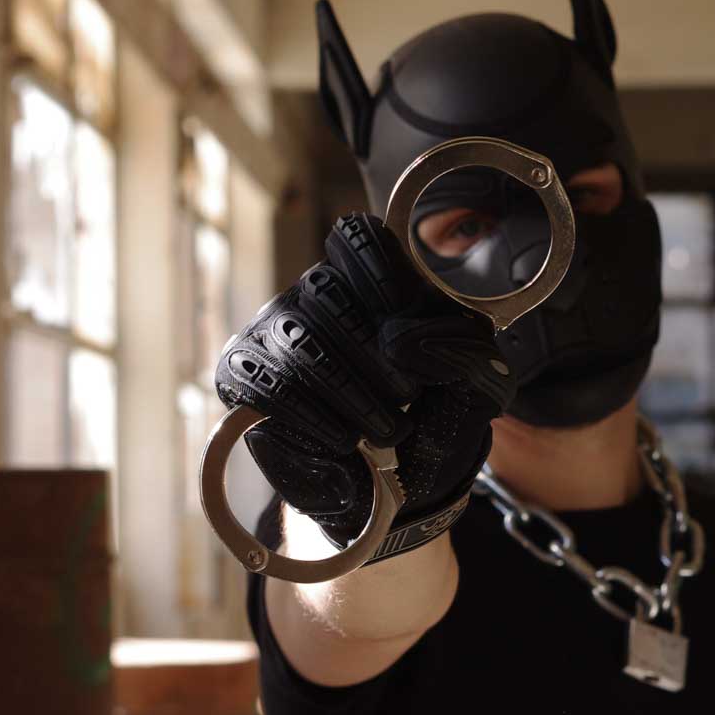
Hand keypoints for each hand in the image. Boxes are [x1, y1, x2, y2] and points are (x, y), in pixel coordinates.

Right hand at [215, 213, 514, 555]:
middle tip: (409, 396)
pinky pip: (268, 383)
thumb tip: (405, 343)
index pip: (357, 238)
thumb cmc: (435, 409)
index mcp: (370, 276)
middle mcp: (313, 292)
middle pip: (328, 289)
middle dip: (375, 351)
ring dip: (351, 391)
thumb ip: (466, 351)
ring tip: (388, 430)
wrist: (395, 476)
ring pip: (299, 339)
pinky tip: (346, 439)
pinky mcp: (242, 371)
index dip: (384, 275)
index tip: (411, 322)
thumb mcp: (472, 379)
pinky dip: (314, 416)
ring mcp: (273, 329)